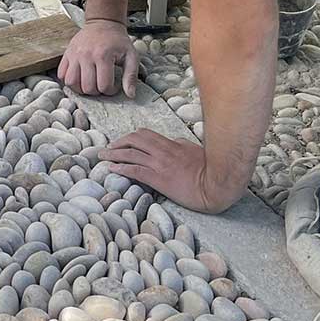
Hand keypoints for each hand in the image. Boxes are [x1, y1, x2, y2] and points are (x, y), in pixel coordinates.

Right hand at [57, 20, 139, 97]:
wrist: (103, 23)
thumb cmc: (118, 41)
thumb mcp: (131, 55)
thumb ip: (131, 76)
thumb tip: (130, 95)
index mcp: (103, 55)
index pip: (104, 86)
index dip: (110, 91)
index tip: (114, 85)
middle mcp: (86, 55)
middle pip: (87, 87)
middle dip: (96, 91)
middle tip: (102, 85)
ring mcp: (74, 55)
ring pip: (71, 83)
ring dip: (80, 88)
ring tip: (90, 83)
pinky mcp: (66, 54)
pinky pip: (61, 74)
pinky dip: (69, 80)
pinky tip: (80, 78)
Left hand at [105, 129, 236, 212]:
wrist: (216, 185)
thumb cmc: (210, 170)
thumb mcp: (195, 151)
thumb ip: (181, 145)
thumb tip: (174, 142)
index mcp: (172, 144)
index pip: (146, 135)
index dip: (131, 137)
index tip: (123, 142)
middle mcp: (164, 151)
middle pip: (134, 140)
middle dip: (119, 142)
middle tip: (108, 148)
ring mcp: (160, 164)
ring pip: (131, 153)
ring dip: (114, 153)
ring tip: (103, 156)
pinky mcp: (159, 179)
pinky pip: (135, 170)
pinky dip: (120, 168)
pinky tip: (111, 169)